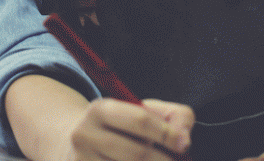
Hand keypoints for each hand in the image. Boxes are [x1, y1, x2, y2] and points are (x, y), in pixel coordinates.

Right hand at [67, 98, 193, 160]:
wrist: (78, 144)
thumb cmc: (120, 128)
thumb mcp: (143, 112)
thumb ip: (172, 116)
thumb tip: (184, 140)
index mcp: (100, 110)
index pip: (140, 121)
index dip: (167, 135)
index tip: (184, 145)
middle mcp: (84, 135)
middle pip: (137, 154)